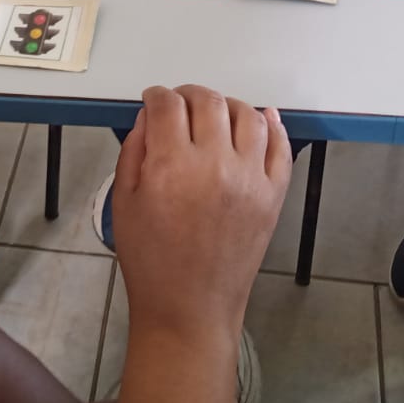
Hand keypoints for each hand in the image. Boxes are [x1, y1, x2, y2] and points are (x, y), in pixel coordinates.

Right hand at [112, 85, 292, 338]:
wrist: (190, 308)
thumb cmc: (150, 260)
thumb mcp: (123, 202)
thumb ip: (134, 151)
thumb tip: (149, 117)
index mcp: (171, 167)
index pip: (167, 106)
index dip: (156, 96)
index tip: (153, 101)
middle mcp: (215, 165)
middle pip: (208, 102)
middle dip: (189, 95)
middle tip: (179, 104)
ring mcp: (250, 179)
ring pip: (247, 115)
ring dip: (228, 105)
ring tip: (215, 114)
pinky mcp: (274, 195)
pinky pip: (280, 147)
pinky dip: (272, 125)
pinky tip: (261, 118)